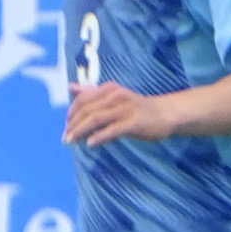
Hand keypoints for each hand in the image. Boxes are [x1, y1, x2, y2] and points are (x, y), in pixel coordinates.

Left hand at [63, 81, 182, 145]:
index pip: (83, 99)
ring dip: (80, 131)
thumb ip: (92, 93)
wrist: (165, 113)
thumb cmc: (136, 107)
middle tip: (65, 138)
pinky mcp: (133, 122)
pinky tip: (90, 143)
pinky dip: (99, 136)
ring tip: (71, 141)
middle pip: (87, 110)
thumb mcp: (113, 96)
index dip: (71, 112)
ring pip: (96, 119)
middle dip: (73, 124)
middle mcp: (115, 96)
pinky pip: (112, 130)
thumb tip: (70, 87)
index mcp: (109, 89)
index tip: (66, 125)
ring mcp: (124, 109)